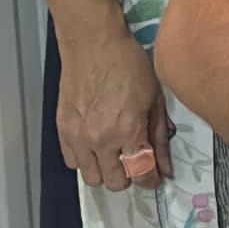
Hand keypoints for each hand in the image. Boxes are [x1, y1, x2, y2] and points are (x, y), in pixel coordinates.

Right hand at [58, 28, 169, 191]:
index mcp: (129, 131)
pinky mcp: (62, 130)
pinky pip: (71, 162)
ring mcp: (78, 137)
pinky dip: (84, 160)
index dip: (151, 180)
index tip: (154, 177)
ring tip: (114, 155)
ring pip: (91, 178)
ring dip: (106, 172)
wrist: (94, 44)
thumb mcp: (155, 99)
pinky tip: (94, 145)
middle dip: (129, 177)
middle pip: (115, 183)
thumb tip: (166, 167)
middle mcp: (102, 140)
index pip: (141, 175)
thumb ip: (160, 137)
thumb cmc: (129, 65)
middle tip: (134, 161)